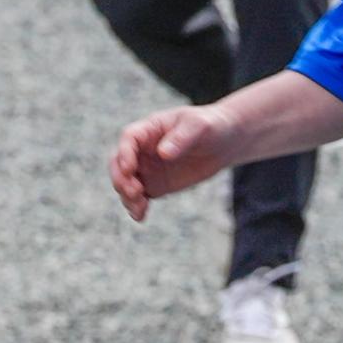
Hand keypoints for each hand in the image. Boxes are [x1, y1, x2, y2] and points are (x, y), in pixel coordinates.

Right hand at [110, 106, 237, 220]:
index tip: (129, 169)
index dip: (125, 153)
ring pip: (125, 183)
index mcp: (149, 129)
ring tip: (140, 208)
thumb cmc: (210, 126)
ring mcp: (147, 168)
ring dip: (127, 196)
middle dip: (121, 179)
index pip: (129, 138)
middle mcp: (142, 149)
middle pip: (118, 163)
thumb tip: (163, 153)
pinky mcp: (155, 185)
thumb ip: (181, 138)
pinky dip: (136, 207)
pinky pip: (139, 197)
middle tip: (135, 192)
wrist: (224, 143)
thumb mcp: (199, 126)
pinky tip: (140, 216)